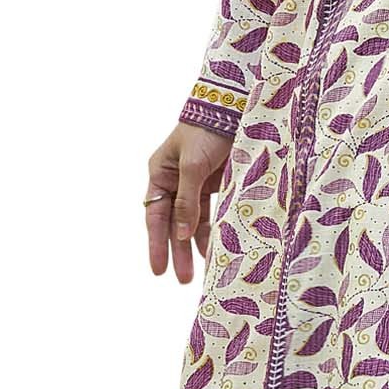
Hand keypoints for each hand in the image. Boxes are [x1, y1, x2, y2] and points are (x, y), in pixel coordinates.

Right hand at [145, 121, 231, 282]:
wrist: (233, 107)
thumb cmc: (206, 132)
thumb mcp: (193, 167)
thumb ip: (187, 201)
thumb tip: (181, 234)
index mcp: (160, 174)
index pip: (155, 216)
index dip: (156, 244)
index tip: (158, 270)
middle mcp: (175, 181)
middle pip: (173, 224)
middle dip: (178, 252)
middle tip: (182, 280)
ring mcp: (196, 183)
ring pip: (193, 221)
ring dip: (197, 244)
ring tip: (202, 272)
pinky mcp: (218, 183)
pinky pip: (212, 212)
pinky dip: (213, 229)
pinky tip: (218, 247)